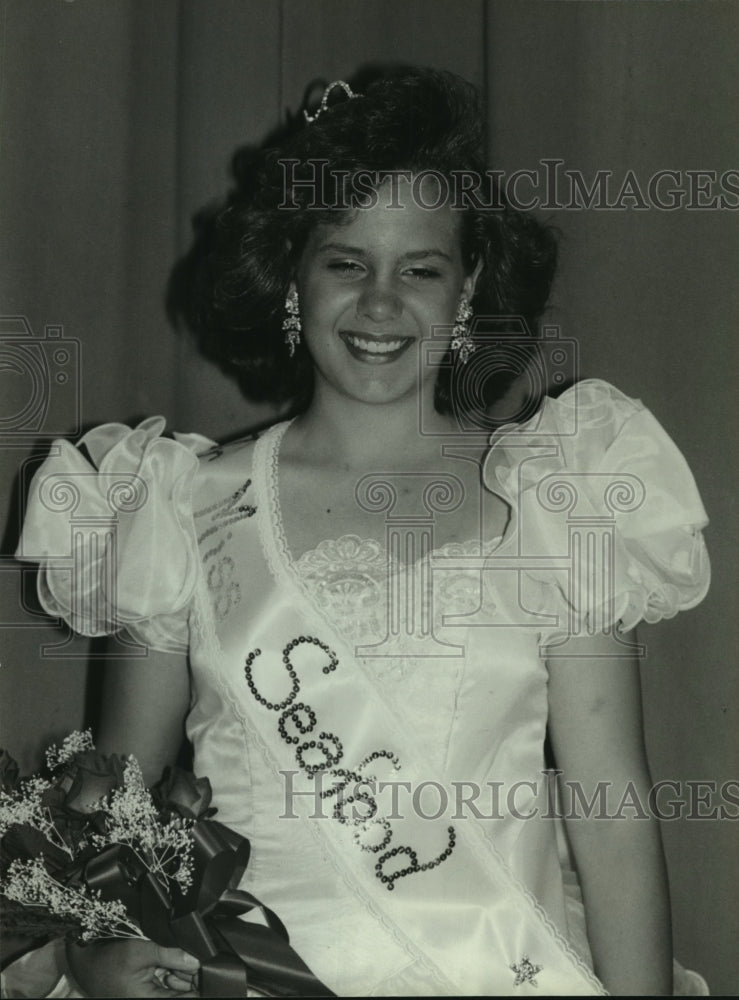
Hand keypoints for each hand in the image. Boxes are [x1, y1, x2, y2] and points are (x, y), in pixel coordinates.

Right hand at [66, 938, 199, 997]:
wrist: (85, 961)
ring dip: (184, 972)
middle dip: (192, 976)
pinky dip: (174, 971)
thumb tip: (196, 959)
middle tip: (196, 955)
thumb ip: (169, 954)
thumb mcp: (140, 951)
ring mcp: (150, 996)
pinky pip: (168, 984)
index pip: (187, 998)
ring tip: (182, 955)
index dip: (198, 982)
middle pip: (184, 992)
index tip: (206, 965)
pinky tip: (174, 959)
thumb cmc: (108, 959)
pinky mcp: (148, 989)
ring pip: (177, 987)